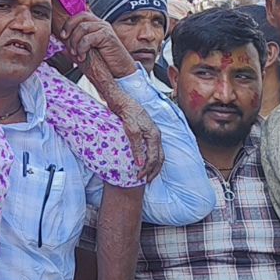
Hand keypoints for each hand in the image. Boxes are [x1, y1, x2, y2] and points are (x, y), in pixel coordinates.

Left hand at [60, 12, 136, 78]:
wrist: (119, 70)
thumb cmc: (104, 62)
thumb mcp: (86, 53)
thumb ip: (76, 46)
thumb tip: (61, 46)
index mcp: (94, 25)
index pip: (78, 16)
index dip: (68, 24)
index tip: (62, 36)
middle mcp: (100, 23)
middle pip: (80, 18)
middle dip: (69, 31)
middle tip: (69, 46)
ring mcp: (104, 28)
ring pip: (82, 28)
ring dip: (75, 42)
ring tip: (76, 54)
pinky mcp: (107, 36)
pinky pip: (88, 38)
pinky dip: (82, 48)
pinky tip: (83, 56)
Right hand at [84, 51, 163, 181]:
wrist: (120, 99)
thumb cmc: (127, 112)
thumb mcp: (136, 128)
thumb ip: (140, 141)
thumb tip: (140, 155)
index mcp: (154, 133)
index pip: (160, 155)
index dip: (156, 169)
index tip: (150, 178)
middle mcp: (153, 132)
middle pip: (158, 156)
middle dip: (153, 171)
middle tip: (146, 181)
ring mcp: (145, 129)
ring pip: (152, 152)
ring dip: (147, 166)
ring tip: (141, 176)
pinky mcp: (134, 127)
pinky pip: (139, 143)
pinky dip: (139, 155)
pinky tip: (138, 163)